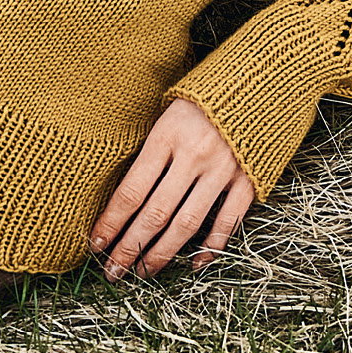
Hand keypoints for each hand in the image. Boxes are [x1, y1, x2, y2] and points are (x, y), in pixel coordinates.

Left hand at [88, 98, 253, 280]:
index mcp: (166, 136)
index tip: (96, 243)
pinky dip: (211, 246)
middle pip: (155, 213)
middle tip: (113, 271)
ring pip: (187, 224)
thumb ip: (150, 150)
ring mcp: (222, 170)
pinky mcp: (247, 179)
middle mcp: (193, 156)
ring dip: (162, 253)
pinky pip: (227, 221)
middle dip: (130, 246)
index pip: (132, 190)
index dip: (112, 221)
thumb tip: (123, 196)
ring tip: (144, 271)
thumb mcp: (166, 113)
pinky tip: (194, 263)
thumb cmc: (200, 99)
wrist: (255, 81)